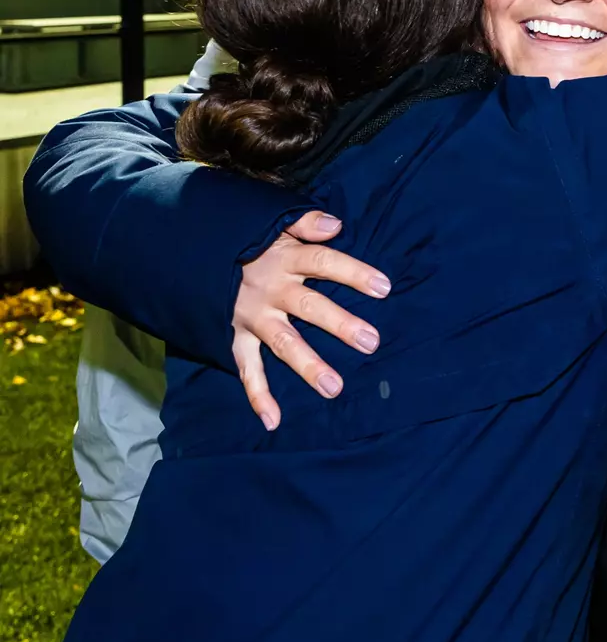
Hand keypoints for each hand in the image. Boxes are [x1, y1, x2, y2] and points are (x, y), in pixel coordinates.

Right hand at [232, 210, 390, 430]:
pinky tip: (274, 420)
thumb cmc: (244, 238)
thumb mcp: (271, 221)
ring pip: (283, 343)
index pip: (325, 263)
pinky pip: (246, 368)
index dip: (354, 274)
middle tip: (371, 342)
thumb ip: (305, 222)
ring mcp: (251, 316)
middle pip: (310, 307)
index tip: (384, 288)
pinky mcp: (232, 336)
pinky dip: (257, 395)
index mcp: (285, 257)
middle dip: (340, 324)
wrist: (187, 250)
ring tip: (334, 387)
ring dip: (308, 365)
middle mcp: (270, 289)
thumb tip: (337, 224)